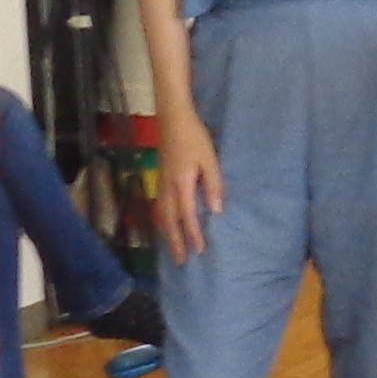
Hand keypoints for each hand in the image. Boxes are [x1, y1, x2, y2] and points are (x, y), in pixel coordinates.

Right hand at [152, 108, 226, 262]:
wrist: (172, 116)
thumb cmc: (194, 136)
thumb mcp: (209, 159)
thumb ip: (213, 185)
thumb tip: (216, 211)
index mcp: (181, 183)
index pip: (187, 216)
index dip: (193, 234)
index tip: (199, 251)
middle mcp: (168, 186)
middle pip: (169, 221)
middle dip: (175, 241)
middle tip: (181, 261)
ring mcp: (162, 182)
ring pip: (162, 215)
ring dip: (167, 233)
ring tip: (173, 248)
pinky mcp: (161, 177)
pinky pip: (160, 206)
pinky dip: (164, 220)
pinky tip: (168, 224)